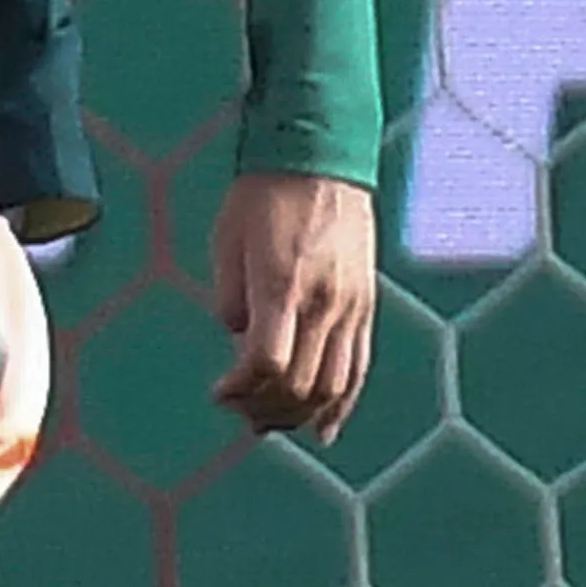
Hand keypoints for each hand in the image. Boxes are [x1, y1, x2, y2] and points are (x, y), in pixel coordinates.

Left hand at [207, 169, 375, 442]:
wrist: (320, 158)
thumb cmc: (263, 196)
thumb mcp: (227, 242)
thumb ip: (230, 298)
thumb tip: (238, 339)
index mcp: (283, 284)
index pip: (267, 362)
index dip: (241, 388)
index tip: (219, 392)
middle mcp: (324, 301)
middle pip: (300, 383)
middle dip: (264, 407)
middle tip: (238, 410)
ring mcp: (351, 306)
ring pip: (333, 385)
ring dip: (299, 414)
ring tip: (270, 422)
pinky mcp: (366, 305)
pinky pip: (358, 368)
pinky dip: (341, 404)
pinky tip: (323, 428)